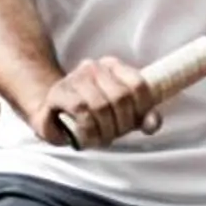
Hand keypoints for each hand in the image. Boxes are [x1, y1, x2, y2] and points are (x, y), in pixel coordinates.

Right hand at [39, 55, 161, 148]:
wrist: (52, 116)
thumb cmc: (91, 115)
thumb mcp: (121, 116)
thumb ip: (142, 118)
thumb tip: (153, 123)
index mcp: (113, 66)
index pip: (139, 86)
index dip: (141, 110)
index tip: (133, 124)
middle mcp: (94, 67)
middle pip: (121, 97)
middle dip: (121, 124)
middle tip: (114, 135)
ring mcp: (75, 78)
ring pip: (101, 105)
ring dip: (104, 130)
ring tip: (101, 139)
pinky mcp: (59, 93)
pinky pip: (81, 111)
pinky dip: (88, 130)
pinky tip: (88, 137)